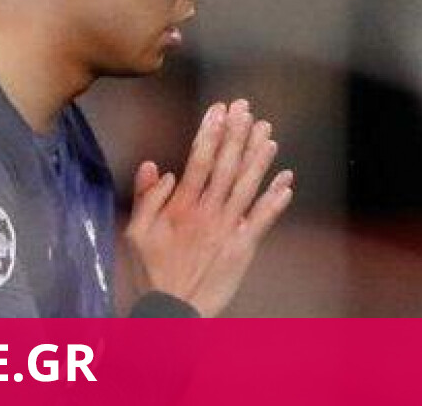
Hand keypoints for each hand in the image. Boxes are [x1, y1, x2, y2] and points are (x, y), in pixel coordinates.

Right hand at [124, 99, 293, 316]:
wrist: (171, 313)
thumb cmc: (149, 275)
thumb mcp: (134, 236)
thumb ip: (147, 199)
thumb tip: (157, 166)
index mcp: (180, 207)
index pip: (198, 160)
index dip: (210, 132)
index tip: (219, 109)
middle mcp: (207, 213)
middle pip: (226, 166)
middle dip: (237, 135)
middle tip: (247, 109)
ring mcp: (227, 230)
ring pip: (247, 187)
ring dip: (259, 159)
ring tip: (268, 134)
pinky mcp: (242, 248)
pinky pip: (263, 220)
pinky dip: (276, 200)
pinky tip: (287, 181)